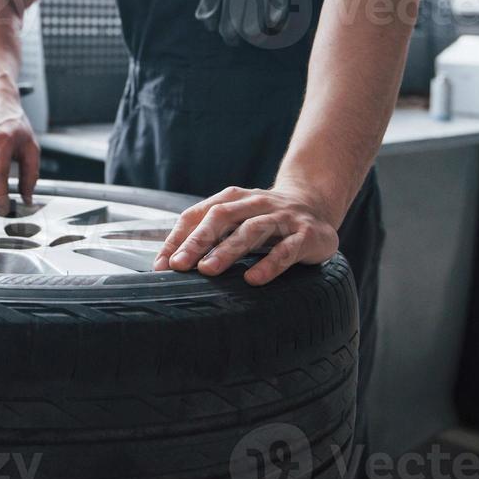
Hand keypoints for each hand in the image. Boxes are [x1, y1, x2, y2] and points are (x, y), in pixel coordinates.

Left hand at [153, 184, 339, 285]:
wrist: (316, 204)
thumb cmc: (265, 219)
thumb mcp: (237, 220)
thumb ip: (209, 236)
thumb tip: (168, 264)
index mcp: (234, 199)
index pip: (199, 214)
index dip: (179, 238)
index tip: (162, 264)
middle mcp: (256, 203)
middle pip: (222, 217)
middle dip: (198, 241)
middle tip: (179, 265)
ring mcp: (282, 217)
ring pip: (252, 230)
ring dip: (228, 250)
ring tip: (208, 270)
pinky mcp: (306, 234)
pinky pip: (287, 250)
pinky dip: (269, 264)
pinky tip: (253, 279)